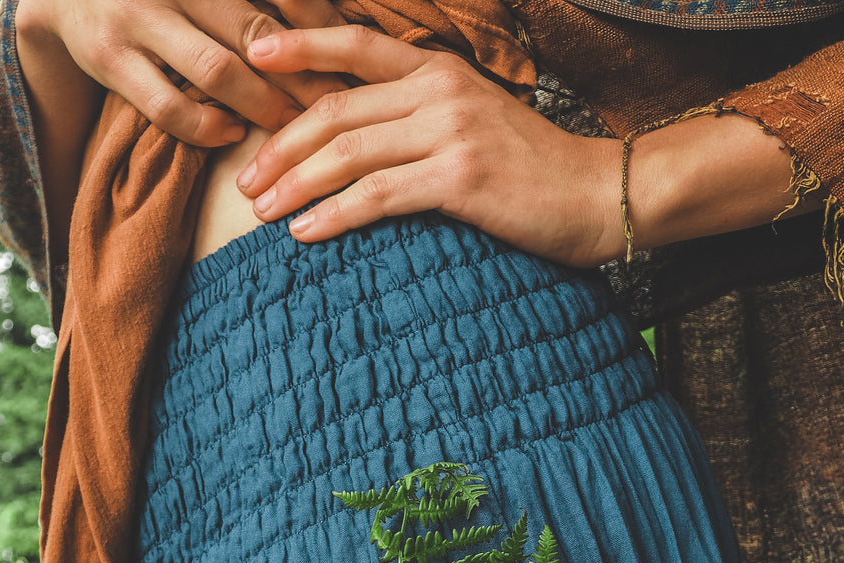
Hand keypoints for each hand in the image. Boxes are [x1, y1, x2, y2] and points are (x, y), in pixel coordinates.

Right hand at [16, 0, 349, 146]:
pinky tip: (233, 131)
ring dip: (260, 105)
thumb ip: (247, 5)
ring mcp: (135, 17)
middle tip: (334, 105)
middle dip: (299, 75)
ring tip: (290, 126)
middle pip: (253, 31)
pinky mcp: (109, 58)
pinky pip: (168, 107)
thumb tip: (326, 30)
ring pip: (214, 70)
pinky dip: (207, 127)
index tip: (348, 58)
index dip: (315, 25)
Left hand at [236, 26, 624, 267]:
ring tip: (262, 214)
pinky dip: (333, 215)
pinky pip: (377, 195)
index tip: (254, 55)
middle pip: (336, 110)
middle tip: (246, 183)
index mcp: (440, 70)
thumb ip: (420, 121)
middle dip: (281, 147)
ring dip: (296, 185)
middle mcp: (441, 90)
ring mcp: (451, 130)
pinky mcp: (458, 176)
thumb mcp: (474, 125)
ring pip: (348, 153)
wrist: (597, 195)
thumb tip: (359, 144)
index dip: (300, 48)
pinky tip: (305, 233)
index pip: (356, 47)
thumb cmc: (531, 172)